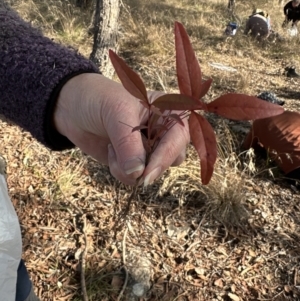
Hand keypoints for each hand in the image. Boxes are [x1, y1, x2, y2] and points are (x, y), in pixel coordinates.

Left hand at [54, 73, 189, 184]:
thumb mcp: (117, 114)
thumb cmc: (100, 100)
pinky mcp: (135, 161)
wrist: (74, 109)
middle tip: (130, 165)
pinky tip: (111, 153)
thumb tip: (137, 174)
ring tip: (113, 149)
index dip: (166, 156)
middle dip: (149, 165)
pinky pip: (136, 177)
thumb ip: (129, 145)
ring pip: (153, 172)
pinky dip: (122, 172)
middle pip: (173, 158)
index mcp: (167, 111)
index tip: (147, 174)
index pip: (178, 137)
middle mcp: (163, 131)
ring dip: (132, 170)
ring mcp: (150, 148)